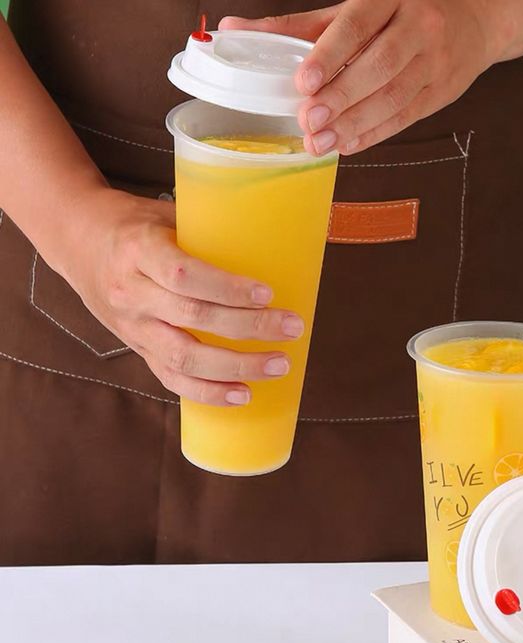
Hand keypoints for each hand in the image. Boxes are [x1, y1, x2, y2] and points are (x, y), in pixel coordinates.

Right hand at [59, 189, 303, 405]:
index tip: (268, 293)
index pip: (184, 274)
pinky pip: (171, 378)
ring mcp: (132, 326)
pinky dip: (208, 391)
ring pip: (184, 356)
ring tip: (278, 366)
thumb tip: (269, 243)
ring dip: (236, 366)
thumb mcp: (163, 214)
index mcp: (138, 250)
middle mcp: (132, 292)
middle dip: (249, 328)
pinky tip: (242, 395)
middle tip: (292, 328)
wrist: (77, 242)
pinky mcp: (136, 348)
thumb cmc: (133, 224)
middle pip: (193, 318)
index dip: (228, 288)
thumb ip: (206, 231)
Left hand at [220, 0, 496, 154]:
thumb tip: (235, 31)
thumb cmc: (401, 13)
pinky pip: (405, 118)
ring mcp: (434, 62)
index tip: (304, 81)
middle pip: (378, 67)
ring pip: (393, 97)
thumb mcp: (355, 9)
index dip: (331, 54)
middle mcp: (418, 26)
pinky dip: (374, 134)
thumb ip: (298, 26)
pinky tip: (348, 144)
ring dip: (355, 124)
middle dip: (341, 98)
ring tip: (322, 142)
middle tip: (309, 121)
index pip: (359, 23)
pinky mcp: (439, 92)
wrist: (473, 21)